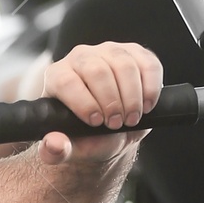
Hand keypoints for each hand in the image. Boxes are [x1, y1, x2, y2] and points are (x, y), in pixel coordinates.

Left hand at [36, 41, 161, 164]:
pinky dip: (151, 88)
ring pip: (124, 64)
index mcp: (57, 77)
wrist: (112, 130)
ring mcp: (108, 51)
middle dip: (111, 102)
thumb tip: (52, 144)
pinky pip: (148, 64)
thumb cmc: (87, 136)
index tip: (97, 122)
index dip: (84, 103)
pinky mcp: (135, 53)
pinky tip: (146, 106)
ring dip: (132, 97)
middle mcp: (80, 57)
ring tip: (131, 119)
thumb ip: (56, 151)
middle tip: (116, 124)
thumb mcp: (71, 148)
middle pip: (97, 71)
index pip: (66, 81)